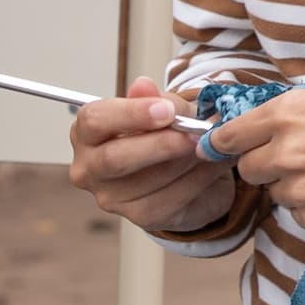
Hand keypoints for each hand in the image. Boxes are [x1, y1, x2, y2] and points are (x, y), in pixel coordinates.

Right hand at [70, 75, 239, 237]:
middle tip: (196, 132)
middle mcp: (89, 169)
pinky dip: (201, 177)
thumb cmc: (164, 133)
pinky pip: (174, 197)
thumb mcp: (163, 108)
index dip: (131, 114)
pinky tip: (217, 161)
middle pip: (115, 158)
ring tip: (215, 142)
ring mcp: (112, 198)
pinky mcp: (141, 218)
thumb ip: (155, 99)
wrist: (185, 171)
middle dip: (160, 143)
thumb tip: (143, 86)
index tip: (167, 110)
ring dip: (190, 159)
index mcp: (87, 133)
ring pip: (151, 179)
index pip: (94, 120)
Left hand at [208, 87, 304, 237]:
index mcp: (288, 113)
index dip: (226, 144)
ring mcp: (302, 190)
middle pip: (249, 170)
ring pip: (279, 195)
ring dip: (297, 188)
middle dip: (269, 166)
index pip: (229, 137)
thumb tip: (266, 132)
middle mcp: (286, 151)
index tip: (224, 148)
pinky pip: (303, 217)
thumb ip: (296, 118)